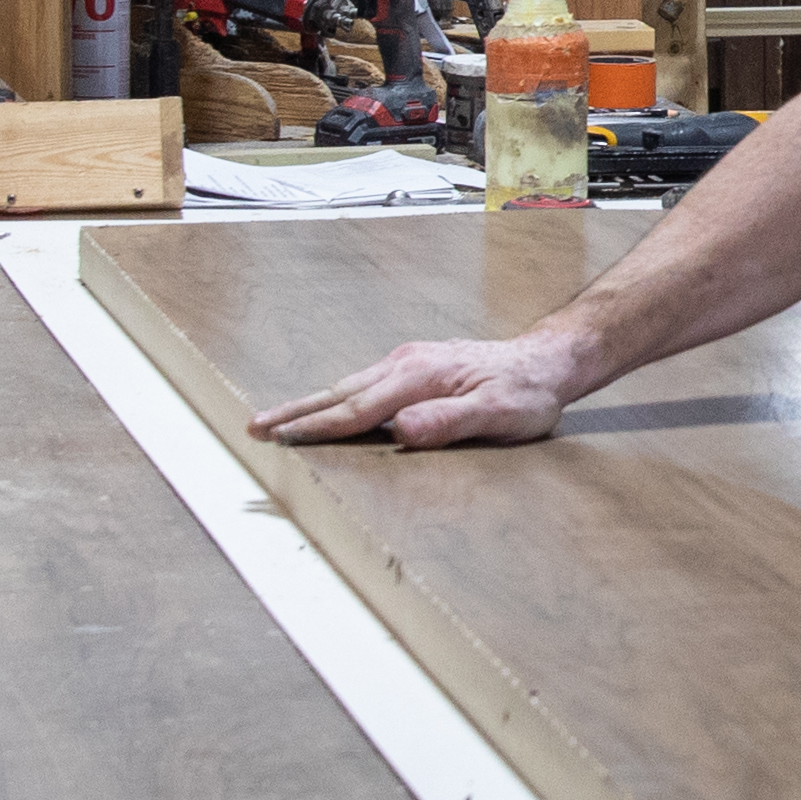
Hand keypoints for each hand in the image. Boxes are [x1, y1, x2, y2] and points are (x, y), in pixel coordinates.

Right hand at [257, 331, 580, 448]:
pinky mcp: (414, 367)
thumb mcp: (499, 414)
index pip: (356, 410)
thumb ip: (450, 421)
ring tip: (276, 423)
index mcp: (418, 377)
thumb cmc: (527, 392)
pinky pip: (364, 386)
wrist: (546, 361)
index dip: (316, 427)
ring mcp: (408, 362)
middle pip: (339, 394)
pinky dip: (335, 400)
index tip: (280, 438)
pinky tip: (327, 411)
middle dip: (294, 413)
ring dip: (310, 405)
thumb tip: (403, 429)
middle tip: (254, 428)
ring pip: (348, 388)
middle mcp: (406, 364)